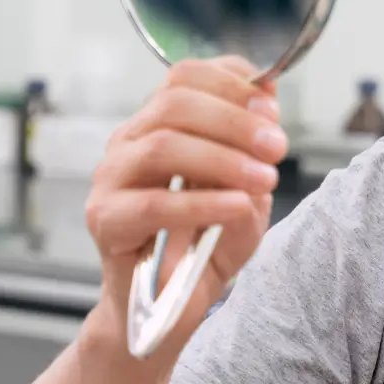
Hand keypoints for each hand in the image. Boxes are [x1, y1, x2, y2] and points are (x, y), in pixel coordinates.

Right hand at [84, 57, 285, 361]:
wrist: (174, 307)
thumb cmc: (209, 242)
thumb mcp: (246, 187)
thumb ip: (253, 144)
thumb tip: (268, 96)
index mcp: (159, 122)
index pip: (184, 76)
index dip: (232, 84)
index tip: (274, 109)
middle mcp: (129, 142)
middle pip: (174, 103)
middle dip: (235, 120)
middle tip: (277, 147)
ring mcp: (110, 180)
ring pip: (162, 146)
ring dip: (223, 158)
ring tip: (265, 179)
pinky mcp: (106, 222)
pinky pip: (152, 204)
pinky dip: (201, 202)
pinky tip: (237, 206)